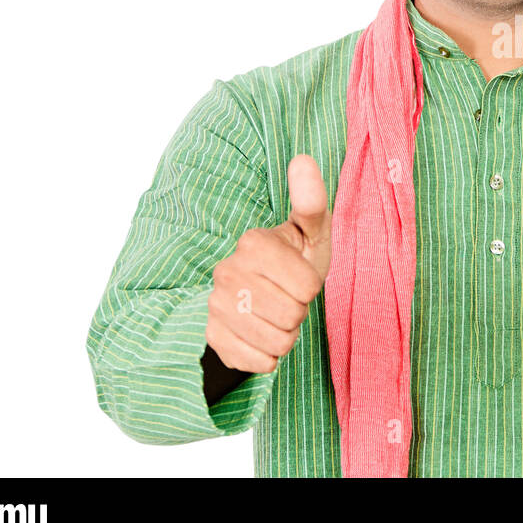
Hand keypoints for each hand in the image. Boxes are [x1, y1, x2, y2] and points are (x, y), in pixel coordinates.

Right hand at [205, 154, 332, 373]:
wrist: (259, 293)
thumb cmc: (295, 257)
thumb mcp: (311, 230)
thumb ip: (311, 200)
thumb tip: (303, 159)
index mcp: (253, 243)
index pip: (308, 288)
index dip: (312, 287)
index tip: (298, 276)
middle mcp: (226, 272)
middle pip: (293, 317)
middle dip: (300, 313)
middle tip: (288, 297)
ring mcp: (214, 306)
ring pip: (277, 343)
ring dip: (286, 335)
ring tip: (276, 314)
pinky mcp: (210, 338)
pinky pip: (258, 362)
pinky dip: (268, 356)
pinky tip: (261, 334)